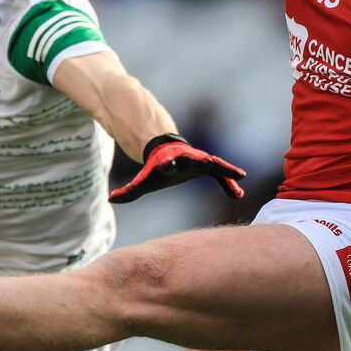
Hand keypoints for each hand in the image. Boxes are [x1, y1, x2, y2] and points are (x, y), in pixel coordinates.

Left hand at [109, 134, 245, 203]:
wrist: (168, 150)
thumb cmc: (156, 168)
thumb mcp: (144, 180)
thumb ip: (130, 190)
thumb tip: (110, 199)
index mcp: (168, 160)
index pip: (167, 162)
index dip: (166, 164)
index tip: (166, 165)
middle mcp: (186, 157)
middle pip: (195, 158)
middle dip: (202, 160)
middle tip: (210, 161)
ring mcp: (199, 160)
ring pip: (214, 164)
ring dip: (225, 170)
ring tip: (240, 177)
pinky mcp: (207, 166)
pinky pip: (220, 175)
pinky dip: (228, 182)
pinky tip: (238, 194)